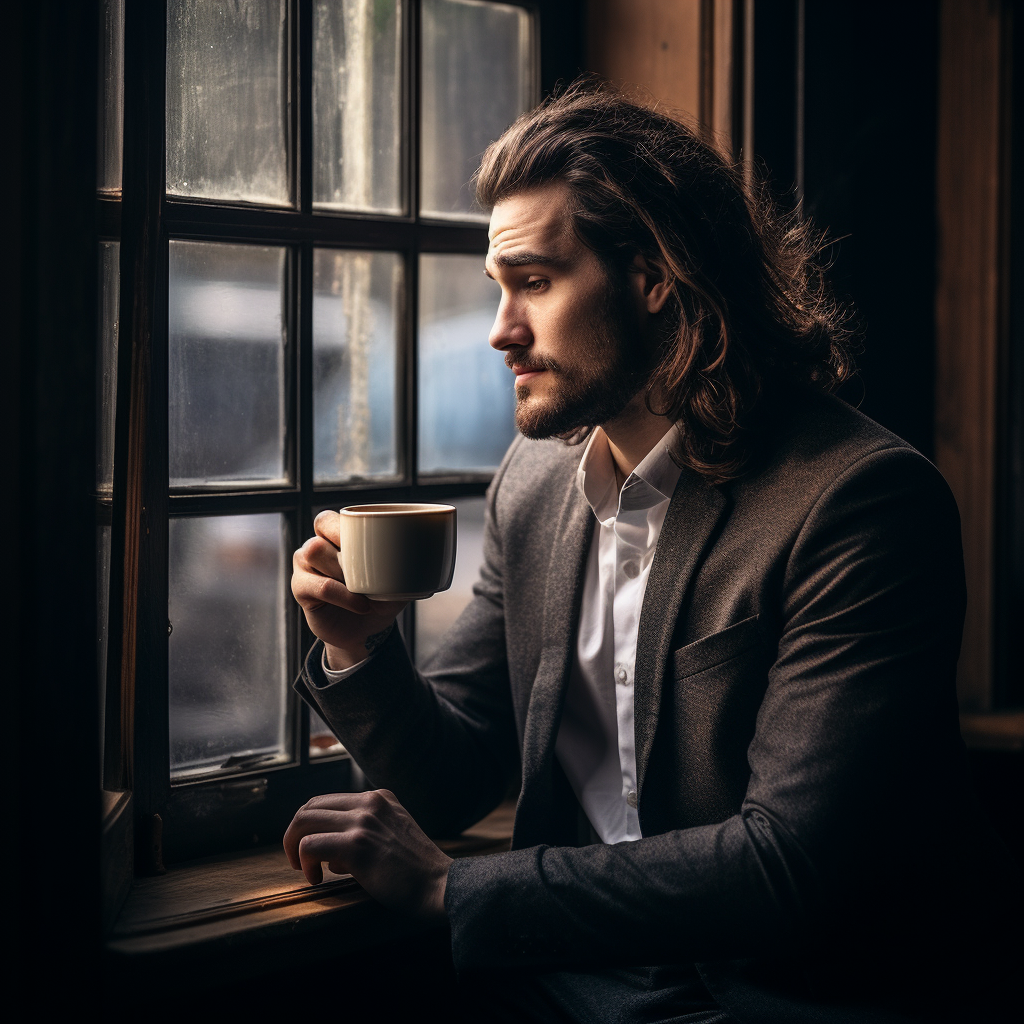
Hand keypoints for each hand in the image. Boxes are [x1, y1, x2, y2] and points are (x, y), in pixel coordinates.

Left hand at [283, 790, 451, 922]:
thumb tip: (328, 851)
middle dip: (294, 834)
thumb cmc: (416, 872)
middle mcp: (370, 802)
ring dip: (294, 847)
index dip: (311, 826)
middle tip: (298, 860)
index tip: (311, 851)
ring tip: (305, 870)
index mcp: (379, 798)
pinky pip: (309, 845)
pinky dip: (304, 863)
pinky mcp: (357, 844)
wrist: (440, 886)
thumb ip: (365, 833)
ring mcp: (364, 821)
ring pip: (303, 821)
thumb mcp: (393, 835)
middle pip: (310, 806)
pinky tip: (317, 879)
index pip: (328, 801)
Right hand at [291, 511, 406, 668]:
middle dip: (344, 545)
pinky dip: (343, 595)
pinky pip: (318, 585)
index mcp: (336, 538)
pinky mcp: (300, 589)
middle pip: (320, 530)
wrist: (366, 632)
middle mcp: (316, 547)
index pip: (328, 519)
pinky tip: (361, 604)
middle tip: (367, 564)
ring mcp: (304, 567)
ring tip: (365, 590)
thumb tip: (430, 549)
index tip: (369, 538)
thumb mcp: (397, 579)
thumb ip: (406, 563)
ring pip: (315, 552)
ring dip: (344, 570)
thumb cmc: (380, 598)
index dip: (342, 524)